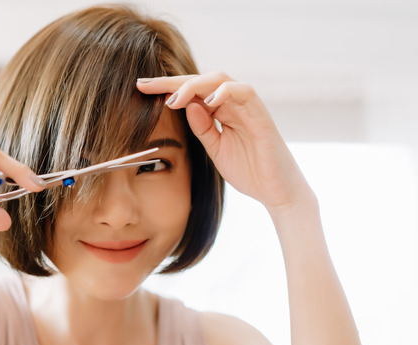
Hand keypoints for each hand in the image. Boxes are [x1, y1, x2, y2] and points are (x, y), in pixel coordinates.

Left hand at [137, 73, 313, 212]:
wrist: (276, 192)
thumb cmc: (249, 171)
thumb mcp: (215, 149)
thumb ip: (202, 128)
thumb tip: (185, 105)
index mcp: (222, 111)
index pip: (192, 92)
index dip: (167, 88)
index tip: (141, 89)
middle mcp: (234, 104)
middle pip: (202, 80)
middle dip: (172, 81)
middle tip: (146, 85)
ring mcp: (249, 107)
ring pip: (220, 79)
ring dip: (193, 85)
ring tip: (173, 99)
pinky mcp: (261, 115)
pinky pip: (243, 92)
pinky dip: (223, 92)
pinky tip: (205, 102)